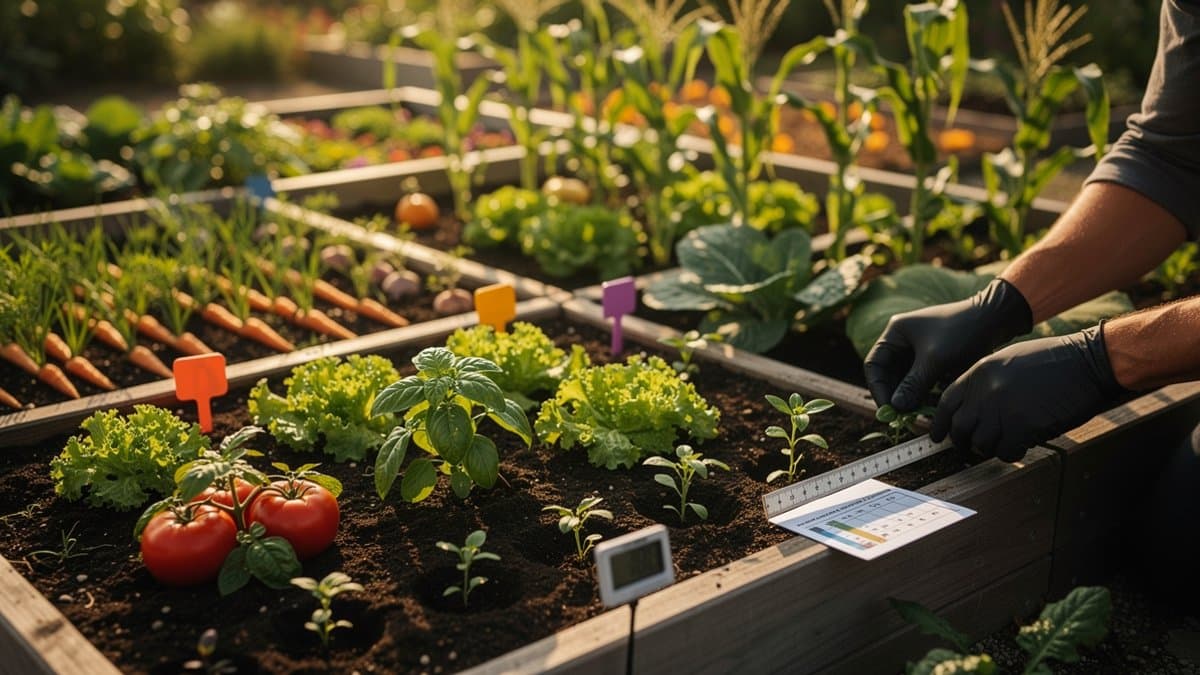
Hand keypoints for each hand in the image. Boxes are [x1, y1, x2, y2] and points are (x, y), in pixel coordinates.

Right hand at [863, 278, 1032, 410]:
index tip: (888, 409)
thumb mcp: (935, 359)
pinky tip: (928, 408)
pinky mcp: (933, 359)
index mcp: (895, 333)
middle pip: (888, 374)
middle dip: (894, 396)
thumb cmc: (962, 331)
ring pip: (904, 380)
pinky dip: (922, 394)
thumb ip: (913, 384)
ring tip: (915, 415)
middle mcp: (902, 341)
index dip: (878, 388)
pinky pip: (920, 380)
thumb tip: (896, 407)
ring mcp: (917, 350)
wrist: (995, 318)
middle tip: (901, 417)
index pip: (874, 365)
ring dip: (908, 397)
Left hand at [930, 324, 1129, 461]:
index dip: (940, 423)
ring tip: (1006, 442)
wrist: (1088, 362)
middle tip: (975, 445)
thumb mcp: (1008, 359)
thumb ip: (985, 381)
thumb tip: (969, 407)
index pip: (946, 403)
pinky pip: (1005, 452)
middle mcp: (985, 391)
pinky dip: (1011, 454)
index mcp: (979, 372)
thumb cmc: (1054, 360)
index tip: (938, 436)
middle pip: (959, 428)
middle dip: (964, 441)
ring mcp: (1002, 409)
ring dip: (991, 448)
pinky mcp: (1023, 426)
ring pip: (980, 444)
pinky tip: (1022, 446)